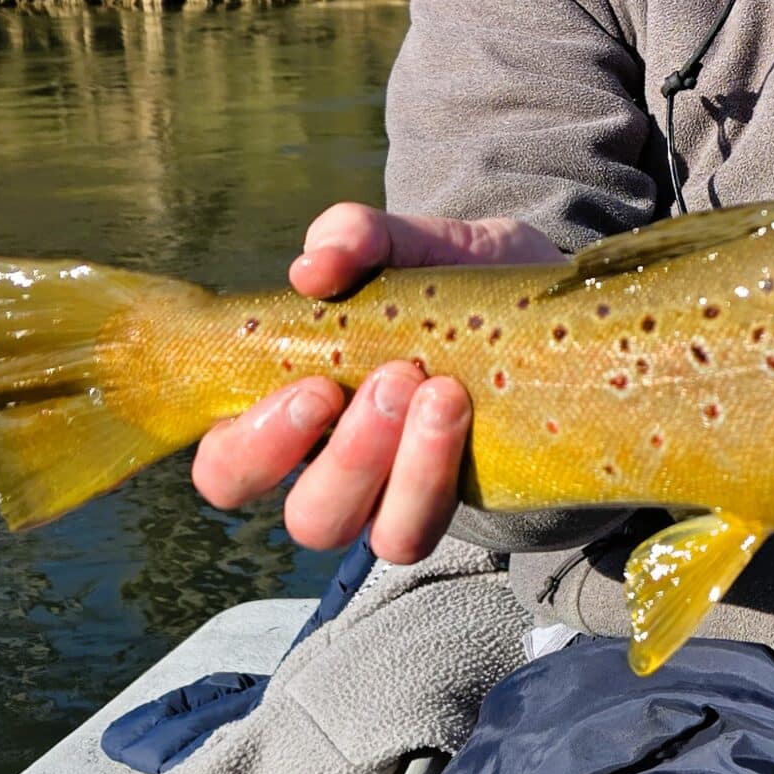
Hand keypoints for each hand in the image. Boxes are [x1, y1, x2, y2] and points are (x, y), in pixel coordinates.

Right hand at [191, 202, 561, 562]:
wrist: (546, 303)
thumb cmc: (447, 278)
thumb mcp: (407, 242)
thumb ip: (355, 238)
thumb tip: (311, 268)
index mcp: (293, 411)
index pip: (227, 461)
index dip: (250, 444)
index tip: (313, 386)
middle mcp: (337, 466)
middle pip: (305, 517)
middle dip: (342, 458)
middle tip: (390, 380)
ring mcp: (397, 495)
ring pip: (372, 536)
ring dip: (401, 469)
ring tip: (441, 392)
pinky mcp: (453, 503)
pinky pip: (424, 530)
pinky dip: (438, 476)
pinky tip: (465, 412)